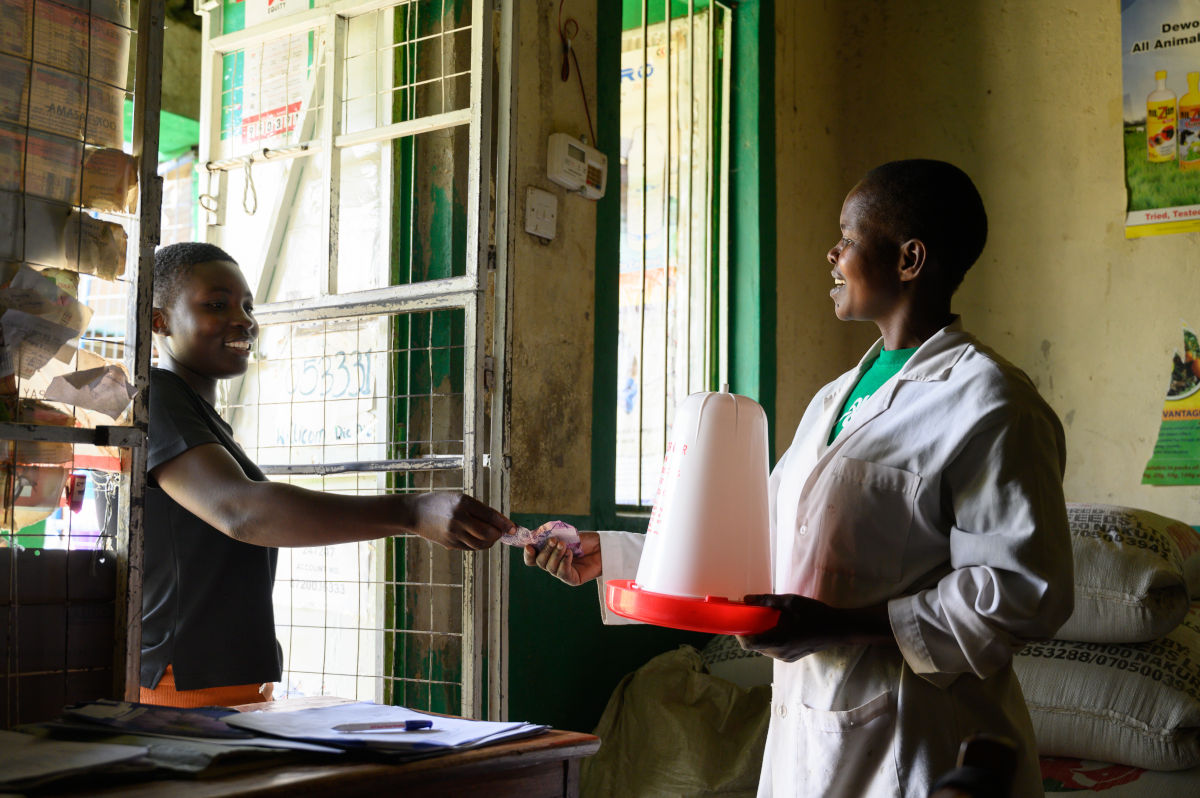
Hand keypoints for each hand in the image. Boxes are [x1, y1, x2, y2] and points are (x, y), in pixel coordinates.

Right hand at [409, 492, 513, 550]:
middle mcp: (458, 518)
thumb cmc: (440, 502)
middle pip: (487, 533)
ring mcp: (453, 533)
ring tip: (491, 536)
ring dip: (489, 542)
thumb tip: (500, 523)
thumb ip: (478, 510)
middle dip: (498, 535)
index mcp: (463, 503)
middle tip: (501, 532)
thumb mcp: (459, 498)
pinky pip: (470, 548)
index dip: (504, 523)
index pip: (490, 515)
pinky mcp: (449, 544)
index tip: (514, 528)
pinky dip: (478, 545)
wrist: (414, 512)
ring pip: (480, 544)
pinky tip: (478, 538)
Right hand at [524, 531, 600, 585]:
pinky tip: (569, 554)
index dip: (528, 554)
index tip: (529, 546)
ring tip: (564, 545)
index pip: (532, 558)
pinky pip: (562, 573)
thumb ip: (549, 534)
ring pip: (550, 567)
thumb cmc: (583, 540)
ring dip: (556, 554)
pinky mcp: (572, 579)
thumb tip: (535, 534)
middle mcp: (553, 564)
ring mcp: (562, 572)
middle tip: (554, 540)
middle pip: (540, 562)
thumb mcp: (565, 534)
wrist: (602, 546)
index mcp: (549, 554)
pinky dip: (564, 562)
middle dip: (545, 550)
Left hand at [736, 594, 893, 661]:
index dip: (738, 633)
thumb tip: (746, 599)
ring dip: (759, 635)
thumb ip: (767, 601)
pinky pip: (773, 650)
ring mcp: (786, 658)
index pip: (748, 644)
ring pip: (763, 649)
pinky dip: (768, 638)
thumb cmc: (816, 614)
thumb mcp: (791, 602)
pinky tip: (775, 626)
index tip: (737, 620)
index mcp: (779, 641)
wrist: (839, 629)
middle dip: (748, 632)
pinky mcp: (791, 658)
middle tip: (749, 615)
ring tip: (762, 618)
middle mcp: (780, 653)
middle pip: (754, 646)